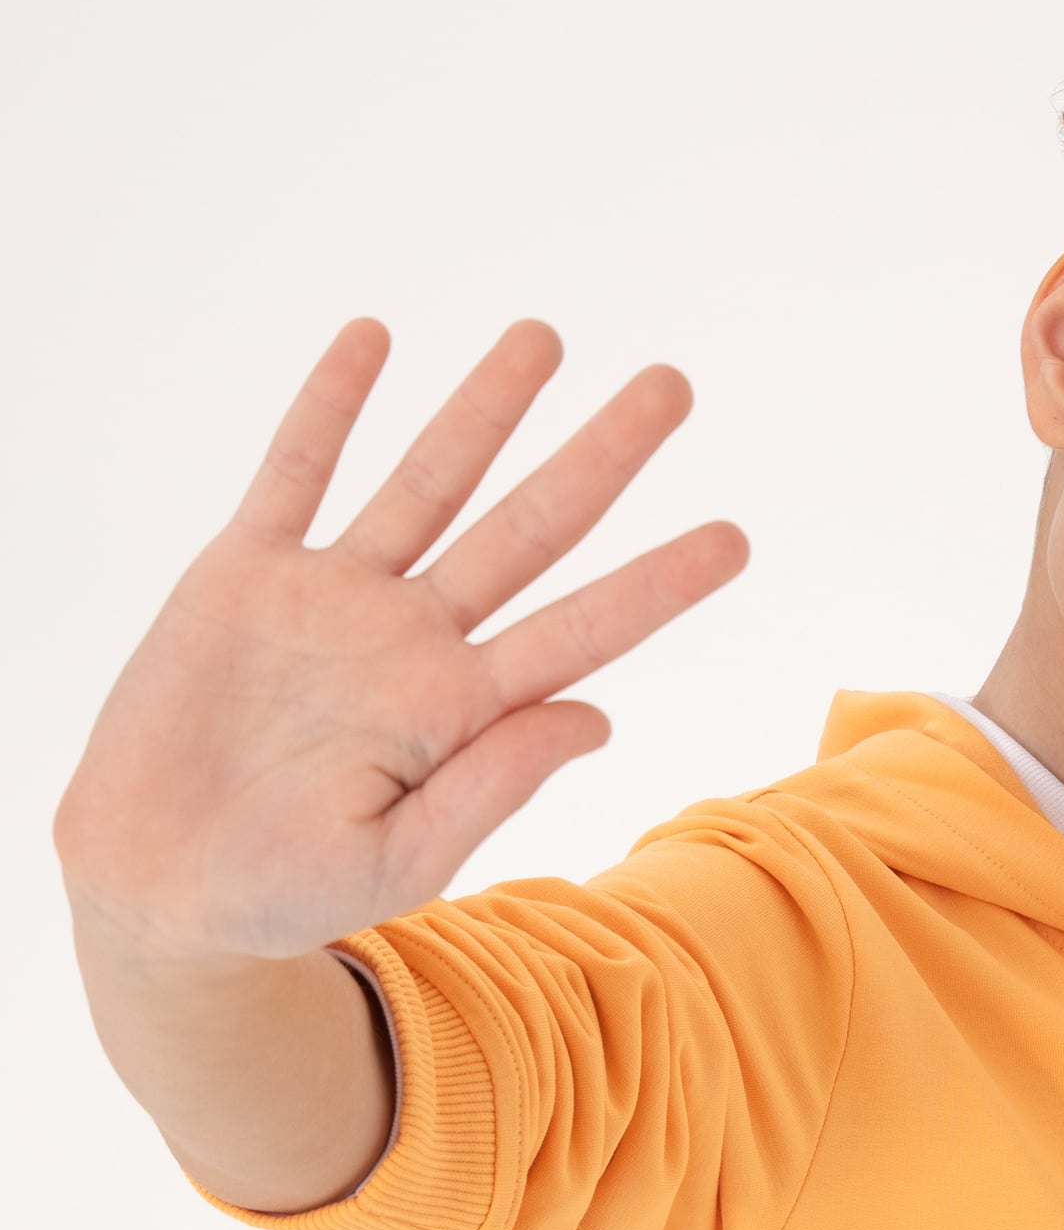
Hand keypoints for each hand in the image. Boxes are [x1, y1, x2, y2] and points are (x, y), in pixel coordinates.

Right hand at [55, 319, 746, 962]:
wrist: (163, 884)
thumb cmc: (283, 893)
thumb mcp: (399, 863)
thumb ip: (492, 786)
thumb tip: (597, 714)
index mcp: (460, 712)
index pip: (583, 630)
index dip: (657, 583)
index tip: (734, 539)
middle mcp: (411, 640)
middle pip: (529, 530)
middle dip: (601, 458)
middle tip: (674, 387)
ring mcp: (332, 598)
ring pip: (427, 481)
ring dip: (484, 409)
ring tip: (544, 336)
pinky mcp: (245, 574)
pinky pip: (295, 472)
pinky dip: (329, 407)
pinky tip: (373, 340)